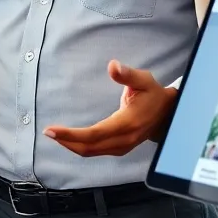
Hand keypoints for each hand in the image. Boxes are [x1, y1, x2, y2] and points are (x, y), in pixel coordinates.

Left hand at [43, 60, 177, 156]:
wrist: (169, 113)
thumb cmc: (154, 94)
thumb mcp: (144, 80)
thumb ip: (127, 74)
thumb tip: (113, 66)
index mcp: (127, 124)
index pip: (94, 134)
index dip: (71, 134)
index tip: (52, 130)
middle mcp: (124, 139)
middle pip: (89, 147)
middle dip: (66, 141)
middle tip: (49, 132)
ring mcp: (123, 146)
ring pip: (91, 151)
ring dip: (72, 145)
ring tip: (56, 135)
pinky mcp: (120, 148)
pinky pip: (96, 151)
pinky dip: (81, 146)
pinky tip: (70, 140)